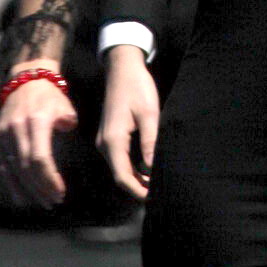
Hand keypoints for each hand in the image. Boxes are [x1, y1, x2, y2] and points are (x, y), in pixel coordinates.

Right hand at [0, 63, 77, 207]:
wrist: (26, 81)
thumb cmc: (50, 97)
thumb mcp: (65, 108)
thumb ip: (68, 127)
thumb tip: (69, 146)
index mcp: (36, 121)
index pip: (39, 158)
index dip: (49, 178)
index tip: (61, 191)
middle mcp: (17, 129)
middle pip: (26, 167)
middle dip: (41, 188)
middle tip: (55, 201)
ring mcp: (4, 134)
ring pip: (14, 170)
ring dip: (28, 190)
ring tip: (44, 202)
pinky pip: (3, 166)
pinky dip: (11, 184)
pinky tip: (21, 198)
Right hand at [97, 44, 159, 199]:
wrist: (122, 67)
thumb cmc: (137, 87)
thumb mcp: (149, 113)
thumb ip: (151, 142)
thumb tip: (154, 169)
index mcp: (112, 140)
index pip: (122, 176)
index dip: (138, 191)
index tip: (154, 200)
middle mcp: (104, 144)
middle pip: (120, 175)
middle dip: (139, 187)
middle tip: (162, 193)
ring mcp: (105, 140)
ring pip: (120, 167)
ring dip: (137, 178)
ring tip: (159, 183)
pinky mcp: (110, 136)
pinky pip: (120, 158)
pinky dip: (133, 167)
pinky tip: (149, 168)